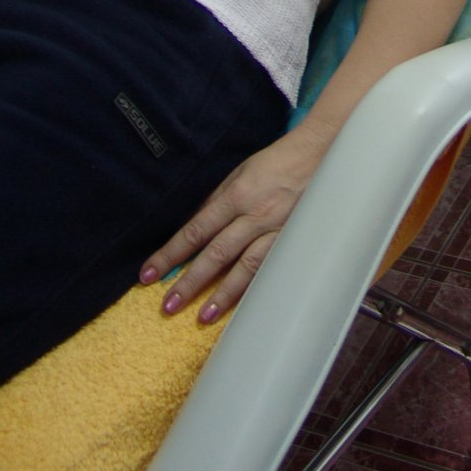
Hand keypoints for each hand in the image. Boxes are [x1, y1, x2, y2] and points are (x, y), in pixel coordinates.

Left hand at [139, 118, 334, 322]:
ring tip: (202, 316)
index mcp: (237, 194)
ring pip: (245, 265)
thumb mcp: (240, 173)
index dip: (172, 252)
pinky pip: (271, 267)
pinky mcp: (294, 238)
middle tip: (168, 305)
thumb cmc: (277, 162)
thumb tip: (191, 227)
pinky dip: (255, 287)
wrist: (322, 154)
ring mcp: (277, 228)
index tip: (149, 274)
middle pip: (216, 252)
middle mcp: (255, 213)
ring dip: (223, 293)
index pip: (196, 228)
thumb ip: (216, 200)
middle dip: (190, 280)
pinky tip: (243, 305)